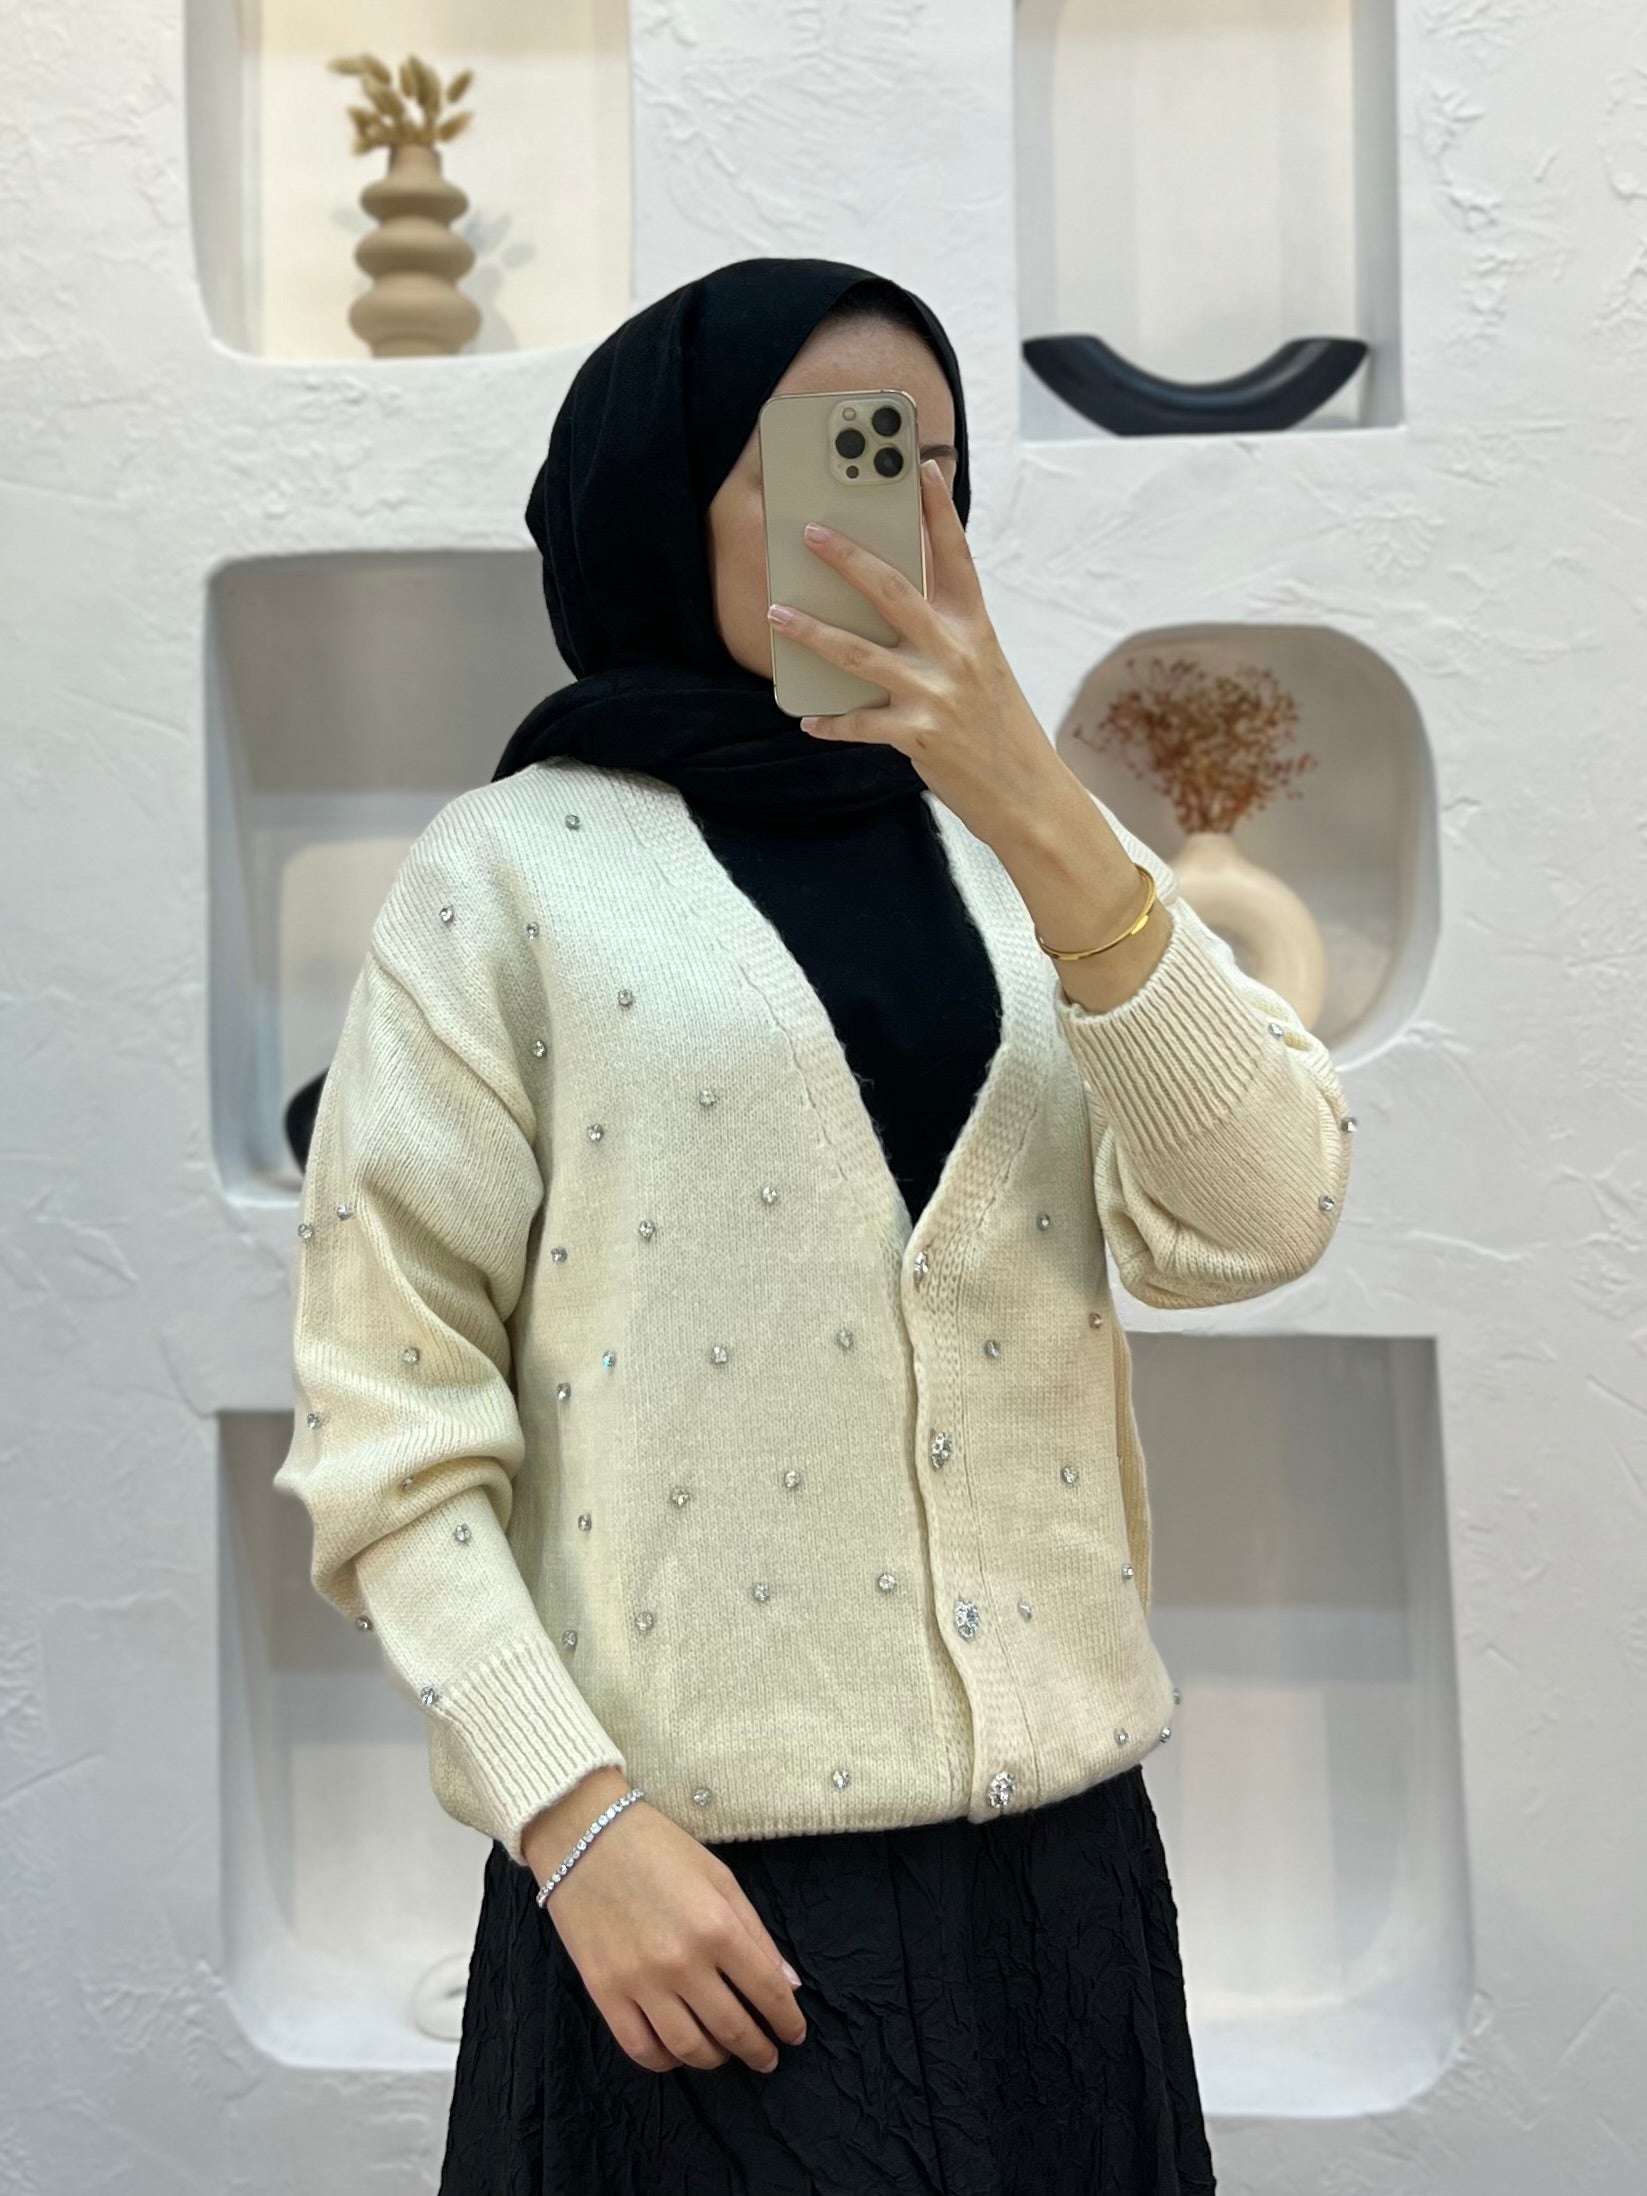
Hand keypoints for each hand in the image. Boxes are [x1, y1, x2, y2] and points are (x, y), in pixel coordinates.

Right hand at [524, 1771, 807, 2075]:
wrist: (584, 1837)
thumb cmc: (660, 1849)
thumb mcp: (719, 1878)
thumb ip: (755, 1933)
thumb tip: (789, 1985)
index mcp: (717, 1926)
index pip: (767, 1992)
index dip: (788, 2021)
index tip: (794, 2035)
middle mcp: (683, 1962)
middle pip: (733, 2029)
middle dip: (759, 2051)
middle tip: (768, 2058)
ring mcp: (641, 1983)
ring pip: (689, 2049)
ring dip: (716, 2060)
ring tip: (726, 2054)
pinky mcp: (605, 1995)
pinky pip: (641, 2049)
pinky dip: (667, 2061)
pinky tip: (679, 2051)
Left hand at [765, 457, 1062, 854]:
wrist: (1027, 793)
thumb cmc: (998, 726)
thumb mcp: (982, 667)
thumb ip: (944, 632)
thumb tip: (888, 603)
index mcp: (975, 627)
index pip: (956, 556)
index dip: (939, 510)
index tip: (921, 466)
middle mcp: (956, 652)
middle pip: (894, 591)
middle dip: (848, 558)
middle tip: (812, 534)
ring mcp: (936, 692)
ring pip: (861, 653)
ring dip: (812, 631)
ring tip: (777, 613)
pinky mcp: (918, 734)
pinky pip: (861, 724)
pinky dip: (832, 722)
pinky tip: (808, 719)